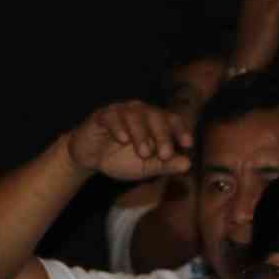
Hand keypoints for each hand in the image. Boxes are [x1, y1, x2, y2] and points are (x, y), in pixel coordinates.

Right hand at [66, 101, 191, 181]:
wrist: (90, 159)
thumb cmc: (120, 159)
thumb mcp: (145, 167)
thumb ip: (165, 165)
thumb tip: (187, 164)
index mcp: (154, 121)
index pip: (172, 120)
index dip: (181, 130)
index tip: (188, 144)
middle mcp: (140, 112)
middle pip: (156, 116)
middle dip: (162, 136)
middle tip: (165, 154)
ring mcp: (121, 111)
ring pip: (135, 115)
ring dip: (141, 134)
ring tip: (144, 153)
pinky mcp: (102, 116)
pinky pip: (112, 117)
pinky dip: (118, 127)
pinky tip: (123, 140)